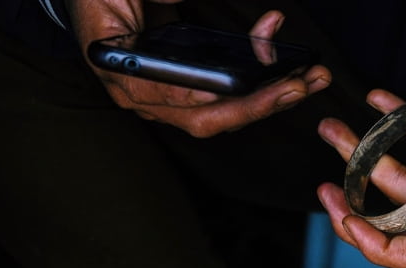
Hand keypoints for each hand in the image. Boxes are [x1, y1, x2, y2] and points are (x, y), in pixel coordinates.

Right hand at [69, 1, 330, 137]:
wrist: (94, 0)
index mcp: (122, 72)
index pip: (173, 98)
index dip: (216, 97)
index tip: (256, 86)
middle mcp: (142, 96)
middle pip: (208, 116)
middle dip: (261, 104)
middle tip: (301, 85)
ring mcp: (165, 98)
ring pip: (224, 112)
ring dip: (271, 97)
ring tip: (311, 79)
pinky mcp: (184, 92)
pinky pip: (225, 98)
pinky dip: (259, 84)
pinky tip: (288, 68)